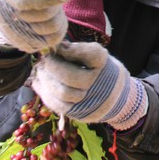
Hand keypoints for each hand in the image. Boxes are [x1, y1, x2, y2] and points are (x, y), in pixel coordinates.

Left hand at [31, 41, 147, 130]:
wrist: (117, 99)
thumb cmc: (101, 72)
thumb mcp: (97, 58)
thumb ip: (79, 52)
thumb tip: (55, 46)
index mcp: (105, 65)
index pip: (92, 54)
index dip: (72, 49)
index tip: (58, 45)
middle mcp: (99, 84)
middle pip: (71, 76)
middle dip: (52, 66)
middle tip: (45, 59)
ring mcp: (89, 101)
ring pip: (62, 93)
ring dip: (46, 80)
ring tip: (41, 71)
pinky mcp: (79, 114)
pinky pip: (57, 105)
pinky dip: (45, 92)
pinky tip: (41, 83)